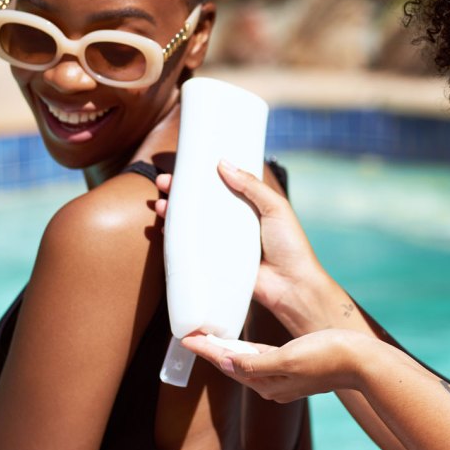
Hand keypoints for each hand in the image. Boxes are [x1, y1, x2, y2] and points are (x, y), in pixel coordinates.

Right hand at [157, 162, 340, 333]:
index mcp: (250, 207)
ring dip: (174, 214)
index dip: (204, 176)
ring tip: (160, 204)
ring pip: (193, 225)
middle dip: (181, 193)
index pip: (223, 186)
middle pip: (203, 203)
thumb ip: (252, 186)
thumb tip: (223, 163)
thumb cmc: (289, 245)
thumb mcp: (275, 207)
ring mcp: (224, 243)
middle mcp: (235, 223)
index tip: (186, 166)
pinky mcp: (216, 263)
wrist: (290, 286)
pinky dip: (176, 239)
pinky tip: (163, 230)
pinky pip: (192, 249)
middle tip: (164, 182)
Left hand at [183, 329, 373, 402]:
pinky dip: (248, 351)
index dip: (206, 350)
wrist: (362, 360)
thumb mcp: (288, 358)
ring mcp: (285, 377)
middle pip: (234, 364)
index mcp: (268, 383)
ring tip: (211, 337)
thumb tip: (227, 365)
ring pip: (247, 362)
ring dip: (228, 351)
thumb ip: (256, 364)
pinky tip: (245, 345)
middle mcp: (274, 384)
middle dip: (212, 350)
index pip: (228, 365)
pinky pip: (263, 359)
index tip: (185, 337)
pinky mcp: (297, 367)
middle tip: (192, 334)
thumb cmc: (327, 355)